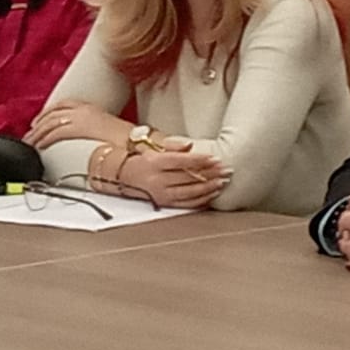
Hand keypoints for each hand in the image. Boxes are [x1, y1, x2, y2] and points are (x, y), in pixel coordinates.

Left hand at [24, 100, 130, 148]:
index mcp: (92, 108)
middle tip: (31, 134)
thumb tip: (87, 144)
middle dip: (39, 124)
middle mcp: (85, 109)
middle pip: (54, 113)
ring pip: (50, 122)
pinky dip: (44, 138)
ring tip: (31, 143)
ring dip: (38, 133)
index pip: (64, 105)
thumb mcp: (109, 132)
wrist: (138, 146)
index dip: (49, 113)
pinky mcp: (79, 128)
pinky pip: (55, 132)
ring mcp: (81, 117)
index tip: (40, 121)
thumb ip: (94, 133)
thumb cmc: (129, 143)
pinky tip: (39, 146)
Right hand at [115, 147, 229, 209]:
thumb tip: (190, 146)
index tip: (215, 159)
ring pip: (189, 192)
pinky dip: (200, 200)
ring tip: (222, 183)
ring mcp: (160, 193)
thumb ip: (173, 146)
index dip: (200, 160)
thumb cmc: (142, 159)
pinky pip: (185, 204)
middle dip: (210, 174)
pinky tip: (211, 195)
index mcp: (155, 162)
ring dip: (208, 188)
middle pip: (188, 177)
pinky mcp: (163, 203)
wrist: (123, 175)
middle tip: (226, 170)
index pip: (182, 161)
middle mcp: (157, 179)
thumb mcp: (154, 148)